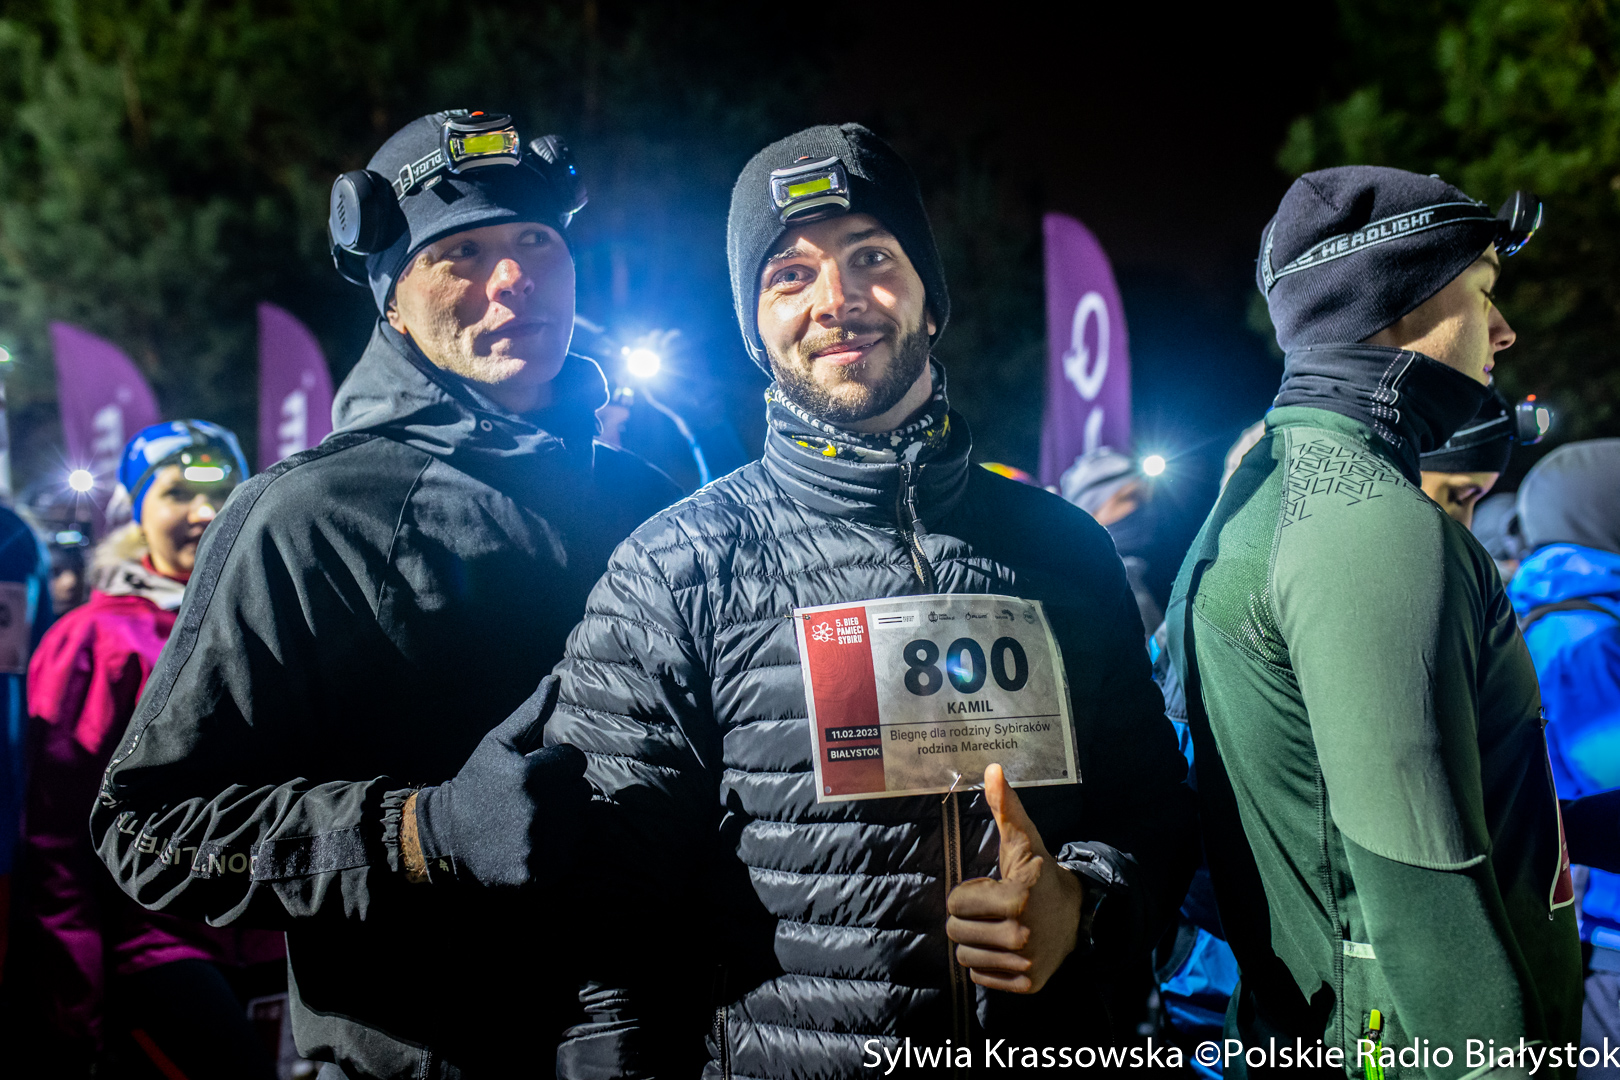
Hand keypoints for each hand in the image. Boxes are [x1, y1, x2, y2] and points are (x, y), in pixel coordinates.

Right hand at [412, 676, 588, 886]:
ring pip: (580, 823)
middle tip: (529, 799)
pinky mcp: (542, 873)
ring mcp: (541, 845)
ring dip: (562, 821)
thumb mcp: (497, 743)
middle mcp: (540, 811)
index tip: (533, 774)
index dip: (556, 765)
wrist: (445, 838)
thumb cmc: (476, 783)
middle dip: (561, 792)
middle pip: (581, 792)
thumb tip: (556, 679)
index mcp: (531, 775)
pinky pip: (572, 853)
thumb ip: (531, 712)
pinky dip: (557, 850)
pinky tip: (530, 843)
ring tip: (529, 821)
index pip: (576, 761)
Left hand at [946, 763, 1083, 992]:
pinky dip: (987, 965)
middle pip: (957, 932)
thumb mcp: (1022, 839)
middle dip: (967, 919)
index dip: (966, 894)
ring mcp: (1027, 963)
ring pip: (965, 958)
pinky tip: (1005, 948)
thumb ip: (1004, 806)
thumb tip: (992, 768)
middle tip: (990, 910)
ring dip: (975, 942)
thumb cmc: (1038, 873)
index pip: (956, 904)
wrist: (1075, 913)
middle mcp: (1023, 934)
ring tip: (996, 927)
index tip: (989, 889)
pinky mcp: (1028, 984)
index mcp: (1018, 897)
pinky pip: (980, 977)